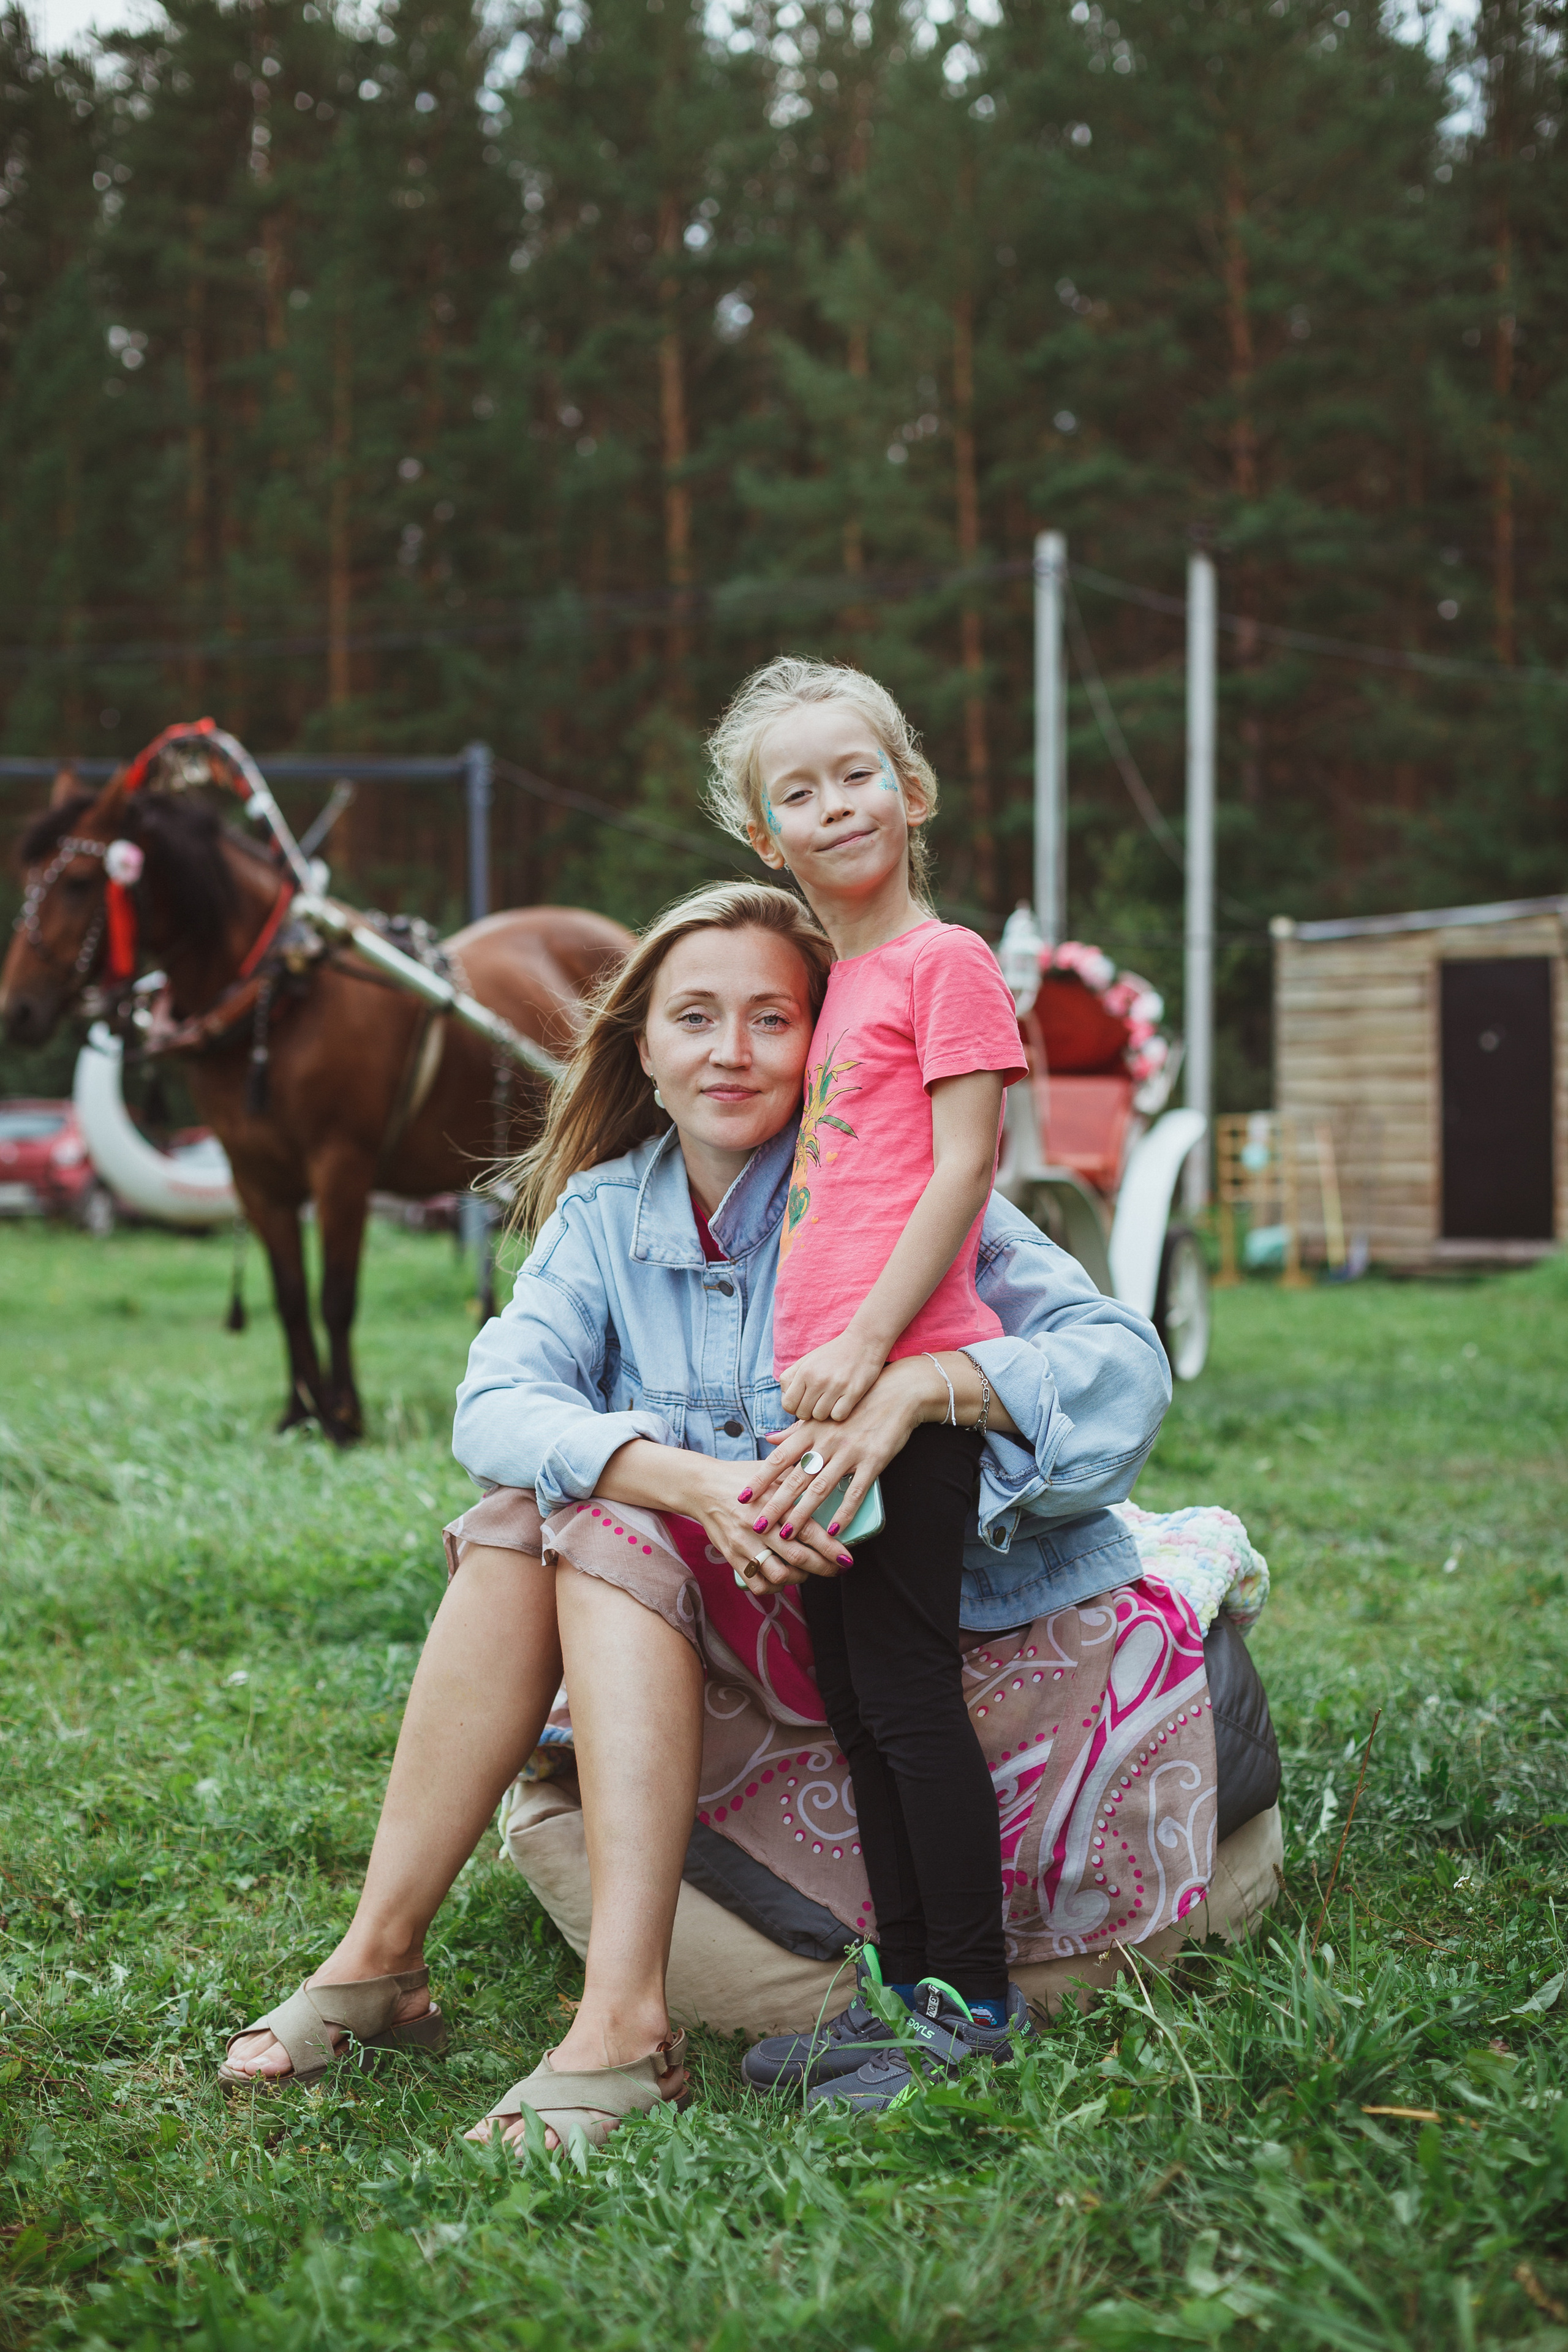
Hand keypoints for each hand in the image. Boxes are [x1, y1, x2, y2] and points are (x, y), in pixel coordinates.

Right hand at [673, 1452, 849, 1595]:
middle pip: (797, 1557)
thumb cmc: (740, 1477)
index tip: (847, 1558)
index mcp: (772, 1503)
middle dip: (823, 1568)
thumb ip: (797, 1475)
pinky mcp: (732, 1557)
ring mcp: (744, 1544)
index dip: (830, 1548)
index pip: (807, 1531)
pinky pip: (757, 1584)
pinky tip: (783, 1579)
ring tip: (809, 1571)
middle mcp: (758, 1526)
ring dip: (800, 1578)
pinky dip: (774, 1588)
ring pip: (778, 1575)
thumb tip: (826, 1474)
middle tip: (837, 1569)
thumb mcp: (771, 1470)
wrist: (701, 1487)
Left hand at [744, 1357, 938, 1545]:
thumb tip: (769, 1439)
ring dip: (802, 1514)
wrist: (897, 1392)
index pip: (778, 1458)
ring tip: (788, 1535)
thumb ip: (795, 1431)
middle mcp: (826, 1442)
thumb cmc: (856, 1404)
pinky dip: (843, 1513)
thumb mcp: (822, 1413)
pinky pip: (854, 1492)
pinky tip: (833, 1531)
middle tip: (758, 1526)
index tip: (743, 1498)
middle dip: (775, 1505)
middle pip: (794, 1478)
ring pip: (820, 1488)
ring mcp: (849, 1452)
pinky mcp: (873, 1461)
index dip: (759, 1479)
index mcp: (811, 1430)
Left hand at [778, 1326, 887, 1422]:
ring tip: (831, 1401)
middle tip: (819, 1402)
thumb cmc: (833, 1354)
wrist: (863, 1342)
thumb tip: (785, 1398)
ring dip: (825, 1413)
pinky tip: (843, 1403)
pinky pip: (838, 1416)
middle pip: (803, 1414)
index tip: (805, 1402)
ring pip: (820, 1417)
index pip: (788, 1405)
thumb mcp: (807, 1360)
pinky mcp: (853, 1392)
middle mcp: (818, 1379)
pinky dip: (839, 1413)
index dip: (795, 1408)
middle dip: (809, 1412)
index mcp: (804, 1371)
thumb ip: (791, 1377)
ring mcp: (836, 1386)